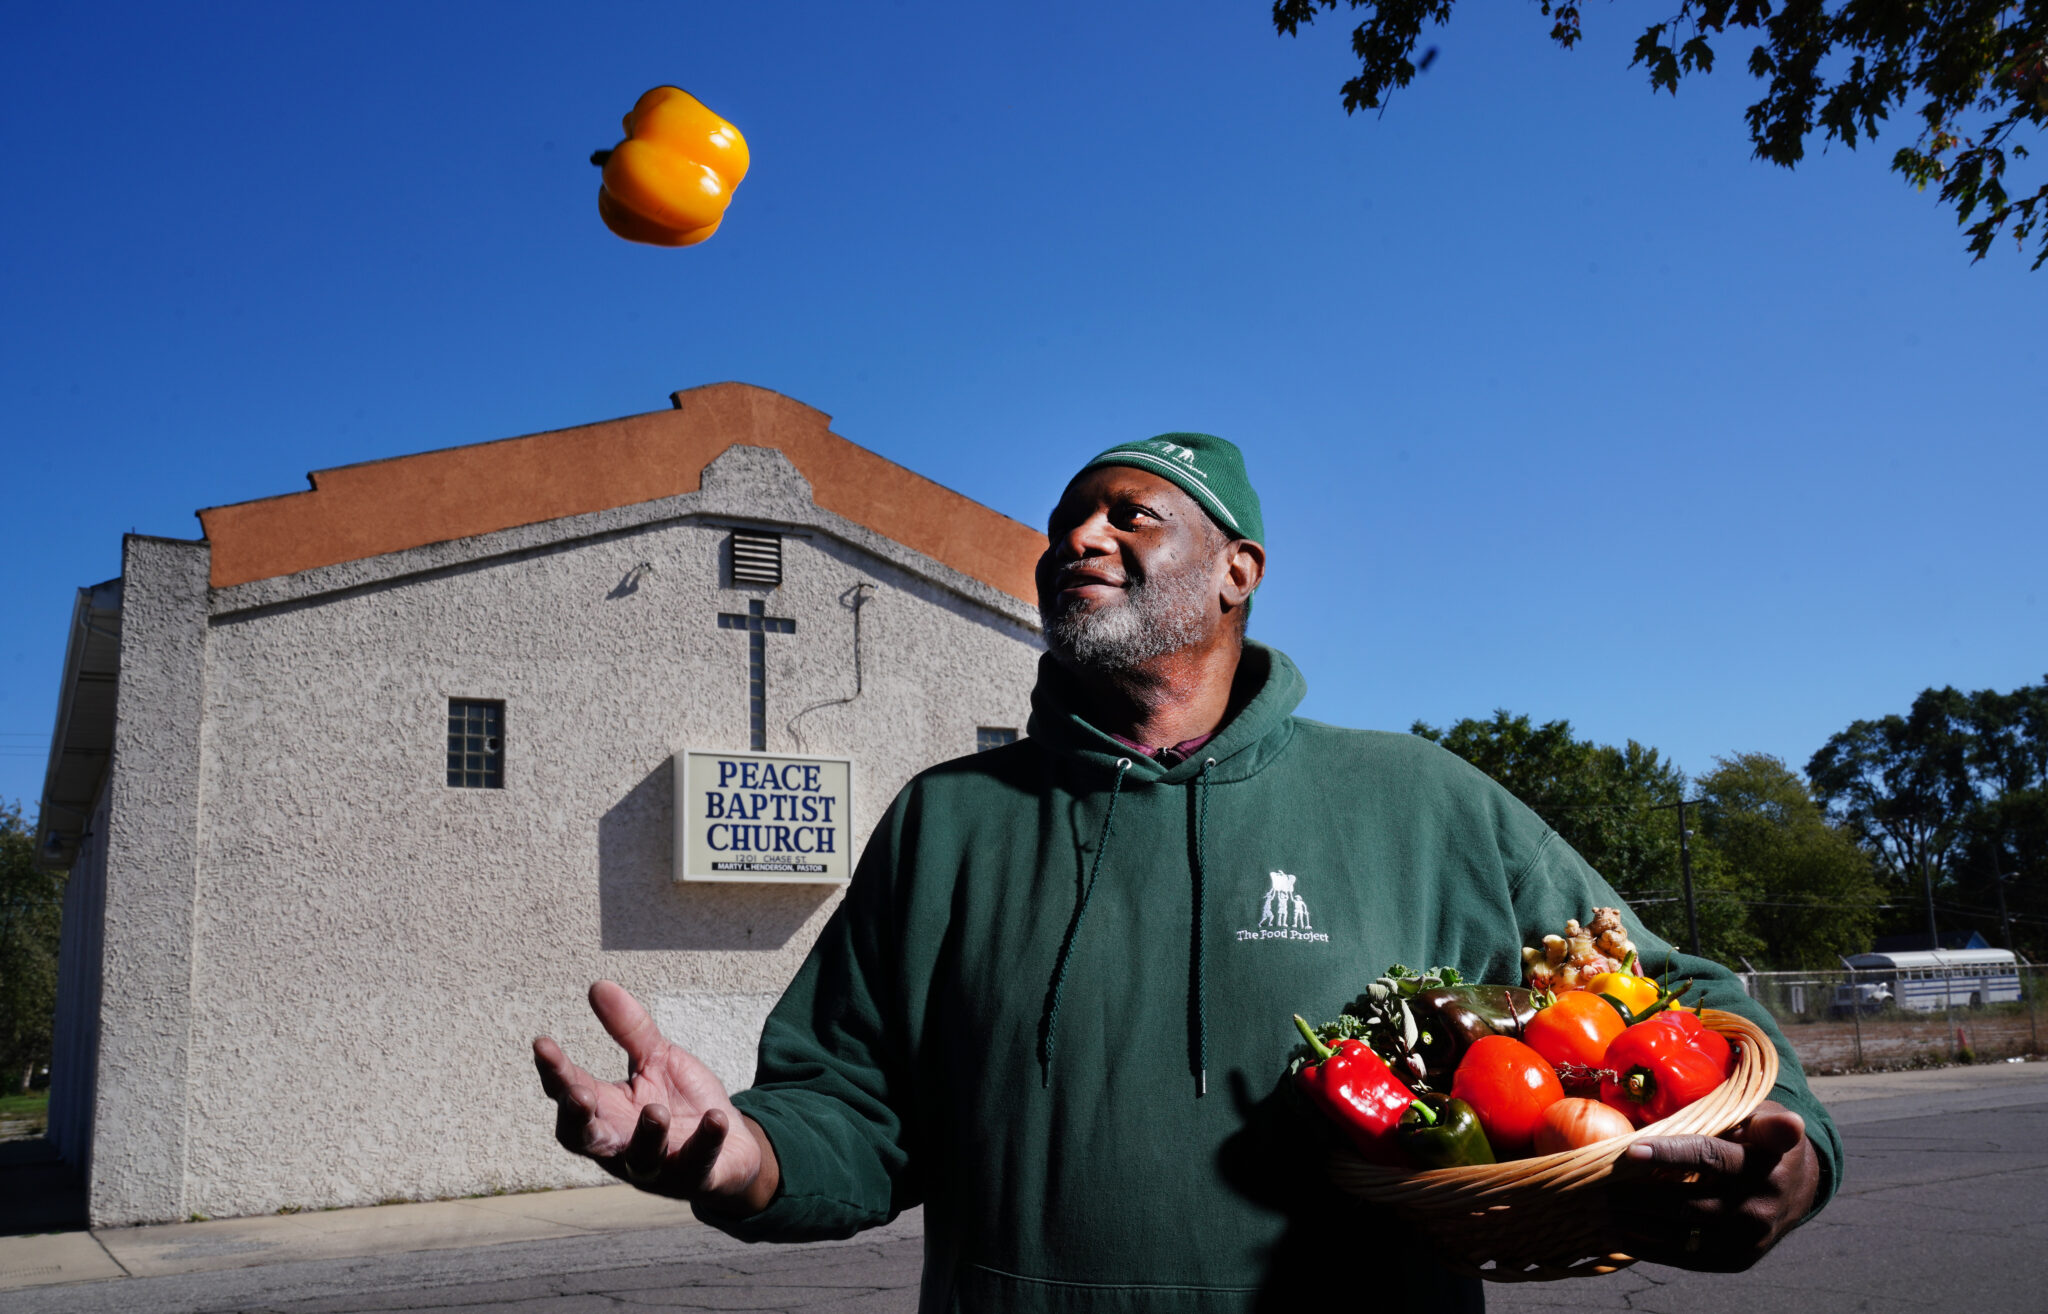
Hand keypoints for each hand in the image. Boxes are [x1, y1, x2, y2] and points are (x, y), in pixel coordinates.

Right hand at [532, 980, 779, 1213]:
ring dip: (647, 1135)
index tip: (543, 1043)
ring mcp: (656, 1165)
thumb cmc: (680, 1102)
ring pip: (641, 1159)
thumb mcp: (656, 1059)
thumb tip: (598, 985)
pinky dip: (706, 1141)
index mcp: (606, 1111)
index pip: (569, 1092)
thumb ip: (630, 1029)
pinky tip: (716, 1118)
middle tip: (579, 1094)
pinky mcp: (694, 1177)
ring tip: (656, 1110)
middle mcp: (621, 1144)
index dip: (555, 1072)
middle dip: (577, 1119)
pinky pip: (697, 1164)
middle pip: (585, 1139)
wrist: (732, 1143)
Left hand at [1606, 1101, 1819, 1270]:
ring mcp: (1748, 1237)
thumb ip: (1760, 1119)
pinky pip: (1686, 1256)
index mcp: (1763, 1162)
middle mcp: (1759, 1205)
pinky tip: (1618, 1233)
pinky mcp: (1737, 1258)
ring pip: (1681, 1231)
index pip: (1709, 1157)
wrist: (1796, 1187)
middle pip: (1686, 1199)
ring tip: (1600, 1205)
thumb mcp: (1765, 1118)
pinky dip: (1649, 1247)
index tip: (1631, 1149)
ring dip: (1636, 1220)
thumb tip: (1780, 1108)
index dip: (1669, 1154)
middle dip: (1638, 1192)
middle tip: (1599, 1181)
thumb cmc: (1761, 1140)